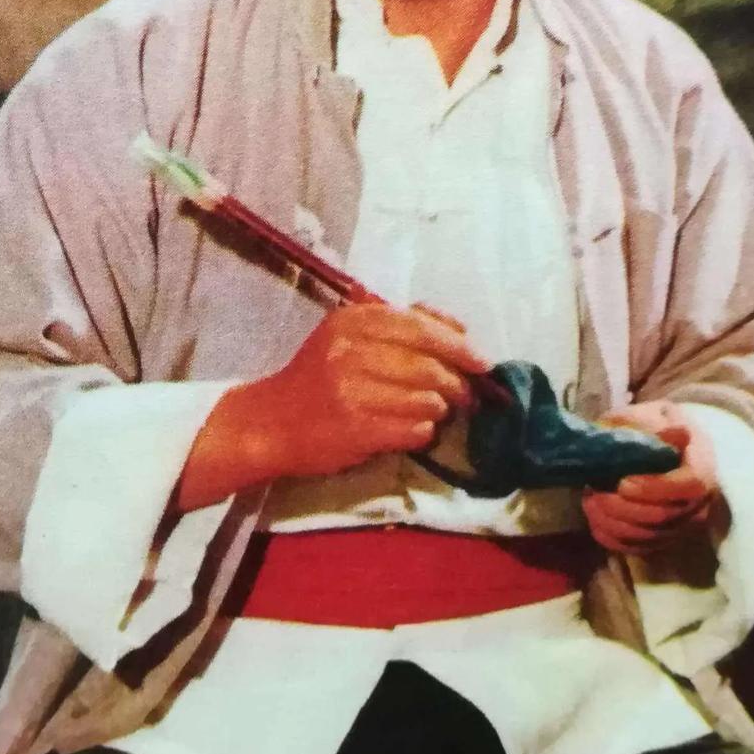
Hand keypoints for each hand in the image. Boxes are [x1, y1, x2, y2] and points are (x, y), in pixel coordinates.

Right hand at [176, 303, 486, 508]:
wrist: (271, 423)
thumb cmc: (318, 377)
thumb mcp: (348, 335)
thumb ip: (400, 325)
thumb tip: (460, 330)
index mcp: (352, 321)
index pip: (421, 327)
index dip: (459, 345)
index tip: (481, 361)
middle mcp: (350, 352)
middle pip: (430, 366)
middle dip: (458, 383)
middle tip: (466, 395)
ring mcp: (352, 392)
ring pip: (427, 400)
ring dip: (440, 409)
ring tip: (433, 411)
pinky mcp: (356, 429)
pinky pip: (414, 430)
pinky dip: (422, 431)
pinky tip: (411, 429)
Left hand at [580, 401, 726, 555]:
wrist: (661, 447)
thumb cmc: (654, 427)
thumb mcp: (651, 415)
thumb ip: (653, 426)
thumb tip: (677, 433)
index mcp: (703, 467)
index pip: (689, 487)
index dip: (655, 488)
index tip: (623, 482)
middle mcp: (699, 503)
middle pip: (664, 516)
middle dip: (624, 507)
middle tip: (595, 490)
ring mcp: (682, 526)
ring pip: (648, 536)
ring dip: (613, 521)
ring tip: (590, 498)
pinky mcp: (663, 539)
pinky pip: (637, 548)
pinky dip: (611, 536)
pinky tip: (594, 515)